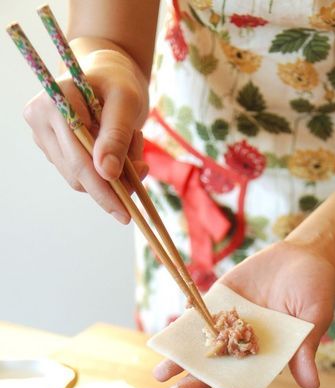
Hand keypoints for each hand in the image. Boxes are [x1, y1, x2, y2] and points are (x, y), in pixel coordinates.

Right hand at [23, 45, 148, 223]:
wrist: (108, 76)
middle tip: (143, 168)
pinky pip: (83, 175)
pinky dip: (107, 169)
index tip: (126, 213)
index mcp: (53, 104)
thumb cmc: (118, 82)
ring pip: (81, 180)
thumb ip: (117, 135)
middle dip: (114, 182)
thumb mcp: (126, 102)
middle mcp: (40, 122)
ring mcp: (44, 139)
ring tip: (132, 142)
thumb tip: (107, 174)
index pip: (78, 160)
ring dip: (114, 173)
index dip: (103, 190)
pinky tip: (120, 147)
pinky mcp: (54, 151)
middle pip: (77, 176)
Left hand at [154, 240, 334, 387]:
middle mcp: (243, 345)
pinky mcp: (218, 301)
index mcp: (266, 357)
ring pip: (200, 347)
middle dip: (192, 385)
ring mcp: (228, 323)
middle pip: (214, 371)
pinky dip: (181, 326)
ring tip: (160, 374)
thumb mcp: (314, 318)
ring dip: (179, 361)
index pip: (242, 383)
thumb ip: (305, 349)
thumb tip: (312, 385)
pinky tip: (163, 338)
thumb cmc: (316, 290)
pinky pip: (197, 315)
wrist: (303, 256)